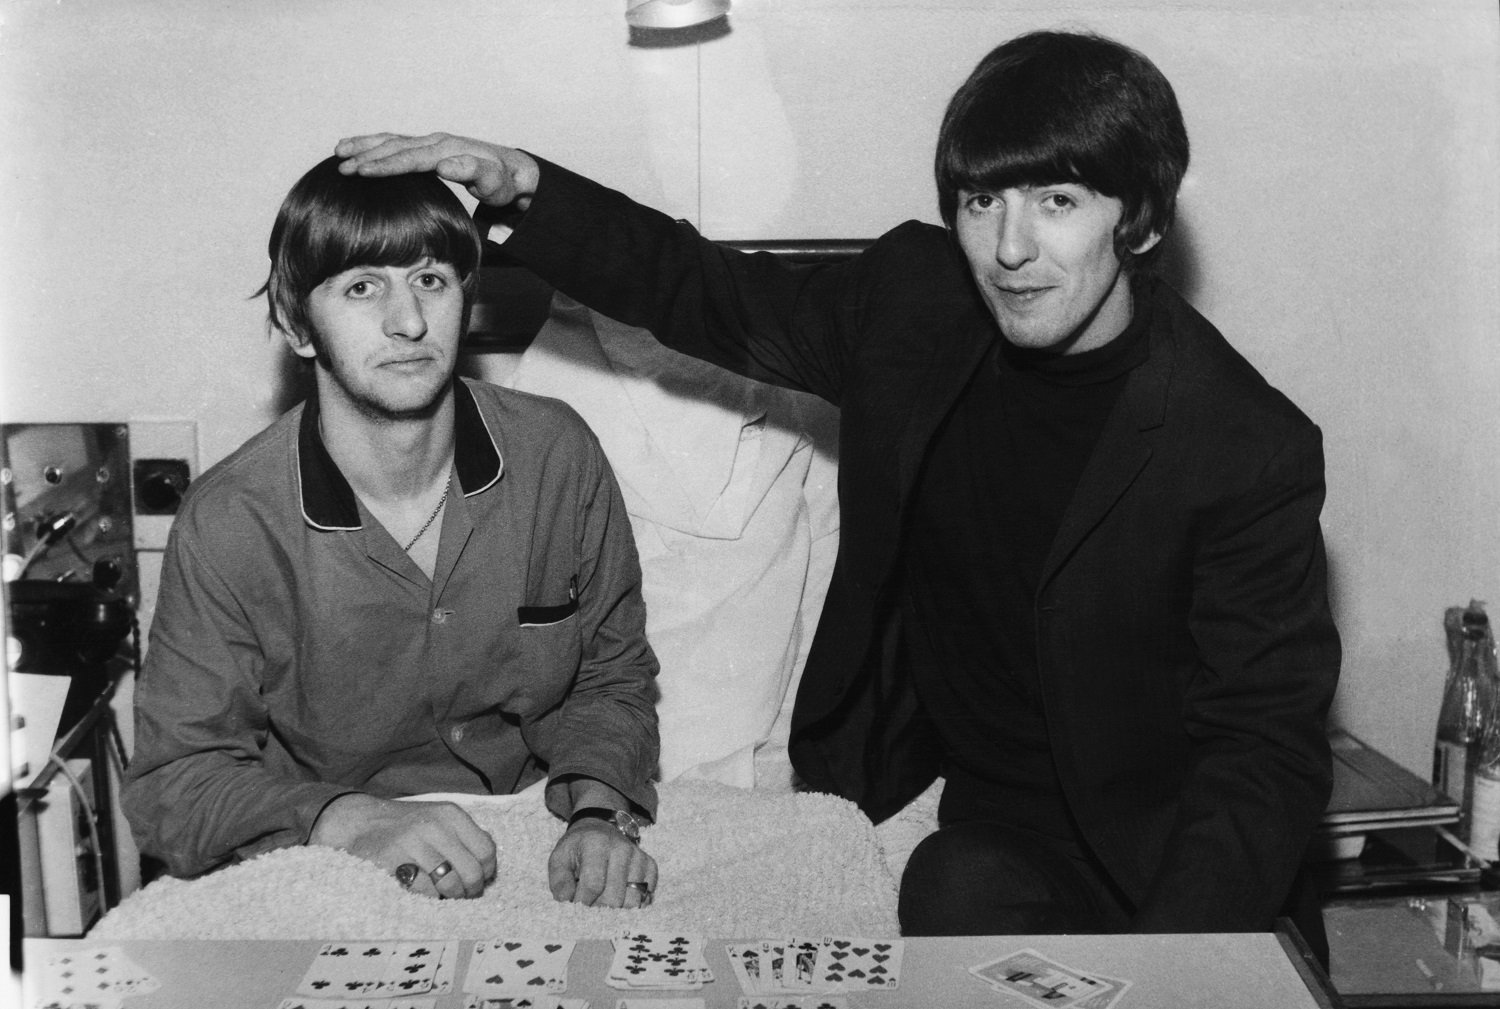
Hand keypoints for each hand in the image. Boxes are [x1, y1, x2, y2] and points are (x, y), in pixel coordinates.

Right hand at [309, 793, 496, 898]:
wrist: (362, 822)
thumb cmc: (408, 827)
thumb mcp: (440, 819)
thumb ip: (465, 836)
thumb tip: (490, 867)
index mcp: (451, 814)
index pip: (486, 850)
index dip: (486, 872)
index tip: (479, 880)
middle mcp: (434, 825)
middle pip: (471, 871)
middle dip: (470, 890)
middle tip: (463, 895)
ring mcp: (412, 842)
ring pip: (449, 884)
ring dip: (450, 897)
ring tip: (444, 896)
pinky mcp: (391, 861)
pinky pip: (423, 891)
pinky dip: (427, 898)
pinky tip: (423, 892)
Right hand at [334, 132, 539, 210]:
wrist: (512, 171)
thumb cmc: (503, 182)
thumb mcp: (494, 181)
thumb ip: (474, 172)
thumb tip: (445, 165)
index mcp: (447, 150)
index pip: (411, 157)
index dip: (386, 165)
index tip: (363, 171)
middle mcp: (436, 142)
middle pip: (395, 147)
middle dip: (367, 156)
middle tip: (342, 168)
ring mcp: (430, 143)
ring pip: (391, 141)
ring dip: (364, 146)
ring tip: (338, 153)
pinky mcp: (427, 148)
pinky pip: (396, 144)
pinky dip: (374, 144)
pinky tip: (356, 150)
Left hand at [548, 818, 657, 908]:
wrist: (599, 829)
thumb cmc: (577, 849)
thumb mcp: (559, 859)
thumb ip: (559, 882)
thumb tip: (566, 901)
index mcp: (596, 844)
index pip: (593, 885)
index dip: (582, 903)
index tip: (576, 907)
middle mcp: (621, 848)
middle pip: (614, 897)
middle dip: (599, 909)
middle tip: (590, 904)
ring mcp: (638, 856)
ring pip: (633, 900)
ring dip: (617, 909)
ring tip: (604, 901)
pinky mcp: (650, 865)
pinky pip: (647, 896)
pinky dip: (634, 902)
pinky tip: (621, 896)